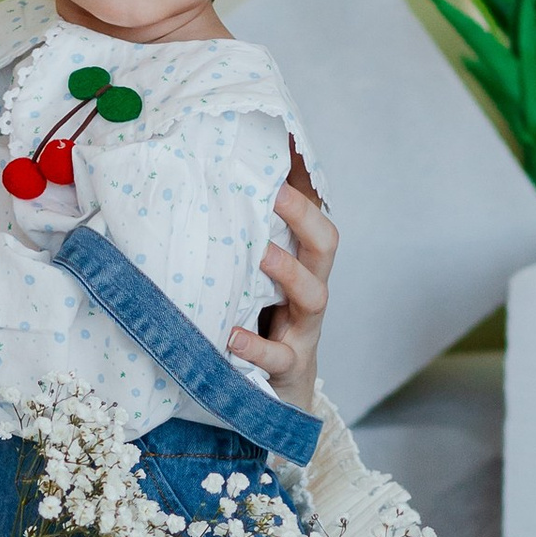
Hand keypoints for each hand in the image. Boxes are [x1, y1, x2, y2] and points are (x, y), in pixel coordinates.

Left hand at [233, 160, 335, 410]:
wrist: (281, 393)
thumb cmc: (264, 323)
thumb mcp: (253, 277)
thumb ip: (242, 240)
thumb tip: (210, 186)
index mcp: (301, 263)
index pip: (311, 213)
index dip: (302, 180)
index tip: (283, 143)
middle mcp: (309, 289)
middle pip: (325, 244)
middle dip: (304, 216)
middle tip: (274, 192)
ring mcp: (304, 328)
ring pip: (314, 295)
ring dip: (289, 272)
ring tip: (260, 255)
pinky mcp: (290, 367)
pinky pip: (280, 356)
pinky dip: (257, 346)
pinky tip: (231, 336)